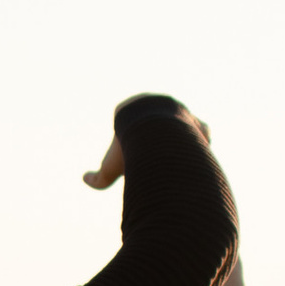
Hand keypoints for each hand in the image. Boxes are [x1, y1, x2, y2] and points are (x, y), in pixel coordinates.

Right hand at [84, 110, 208, 190]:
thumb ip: (98, 178)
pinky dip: (195, 150)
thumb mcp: (110, 168)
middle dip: (155, 146)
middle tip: (154, 166)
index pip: (127, 125)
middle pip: (154, 127)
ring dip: (178, 146)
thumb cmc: (130, 151)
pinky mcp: (195, 121)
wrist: (158, 137)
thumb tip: (85, 180)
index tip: (131, 160)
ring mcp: (176, 110)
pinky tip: (190, 164)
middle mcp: (153, 105)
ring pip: (178, 129)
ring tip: (175, 168)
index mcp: (130, 110)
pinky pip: (199, 134)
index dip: (128, 145)